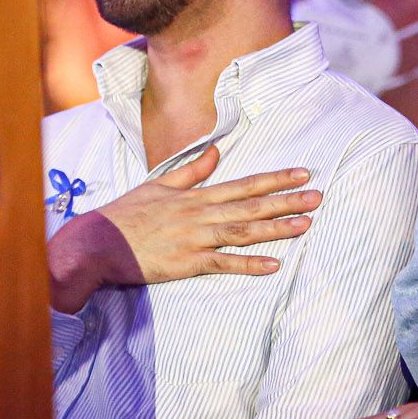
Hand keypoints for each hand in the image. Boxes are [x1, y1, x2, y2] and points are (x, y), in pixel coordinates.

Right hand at [47, 144, 321, 313]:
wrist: (99, 242)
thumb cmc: (126, 215)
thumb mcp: (159, 185)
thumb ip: (191, 171)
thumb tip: (217, 152)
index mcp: (196, 195)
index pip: (244, 184)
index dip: (275, 179)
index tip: (302, 174)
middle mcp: (201, 214)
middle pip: (251, 206)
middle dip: (287, 201)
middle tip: (318, 197)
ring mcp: (196, 238)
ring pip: (244, 231)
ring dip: (276, 229)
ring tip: (305, 225)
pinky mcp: (187, 262)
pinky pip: (224, 263)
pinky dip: (249, 264)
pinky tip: (273, 266)